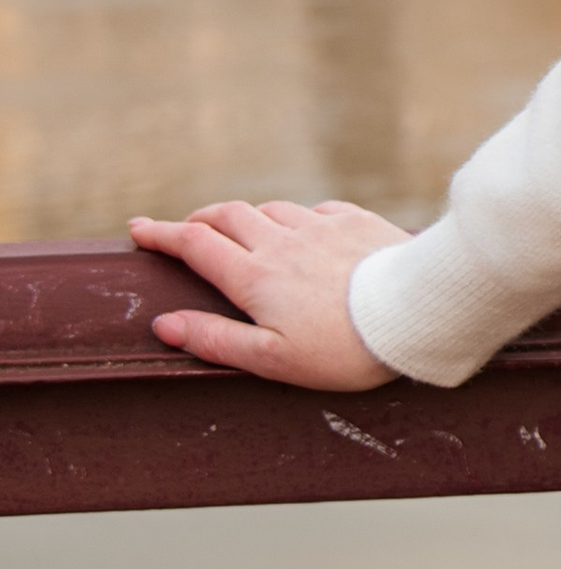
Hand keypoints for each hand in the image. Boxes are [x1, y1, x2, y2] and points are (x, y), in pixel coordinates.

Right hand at [127, 199, 408, 387]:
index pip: (195, 244)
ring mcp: (321, 227)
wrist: (414, 313)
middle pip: (227, 215)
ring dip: (248, 217)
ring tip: (242, 232)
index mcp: (254, 276)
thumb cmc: (343, 348)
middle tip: (185, 230)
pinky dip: (297, 217)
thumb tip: (164, 324)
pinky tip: (304, 229)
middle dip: (199, 219)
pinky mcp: (356, 222)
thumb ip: (216, 340)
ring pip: (271, 209)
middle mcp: (282, 242)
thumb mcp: (272, 359)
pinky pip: (316, 210)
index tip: (138, 230)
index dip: (161, 235)